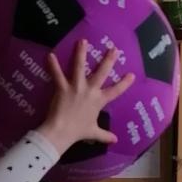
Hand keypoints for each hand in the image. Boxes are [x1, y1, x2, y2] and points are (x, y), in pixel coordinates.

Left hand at [41, 39, 135, 155]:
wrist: (62, 132)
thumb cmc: (78, 132)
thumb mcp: (93, 133)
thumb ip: (104, 135)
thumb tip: (115, 140)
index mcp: (99, 101)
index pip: (115, 91)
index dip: (124, 83)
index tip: (132, 74)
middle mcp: (90, 91)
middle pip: (101, 73)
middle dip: (108, 60)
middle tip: (113, 48)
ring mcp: (76, 88)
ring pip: (79, 67)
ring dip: (81, 53)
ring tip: (82, 41)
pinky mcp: (62, 88)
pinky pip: (57, 74)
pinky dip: (53, 65)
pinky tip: (50, 54)